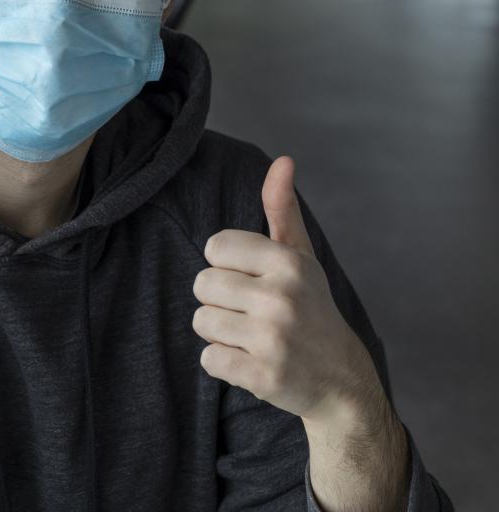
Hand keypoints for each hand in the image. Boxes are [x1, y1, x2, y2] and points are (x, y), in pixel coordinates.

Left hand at [191, 156, 376, 424]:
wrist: (342, 381)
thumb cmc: (311, 310)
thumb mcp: (301, 258)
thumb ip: (282, 210)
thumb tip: (282, 160)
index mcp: (287, 262)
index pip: (214, 247)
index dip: (226, 265)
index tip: (252, 281)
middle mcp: (281, 297)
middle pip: (202, 284)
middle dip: (220, 300)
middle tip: (253, 314)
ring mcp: (272, 339)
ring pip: (201, 320)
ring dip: (219, 332)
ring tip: (252, 337)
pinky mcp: (263, 377)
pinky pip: (208, 358)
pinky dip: (223, 363)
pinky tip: (252, 362)